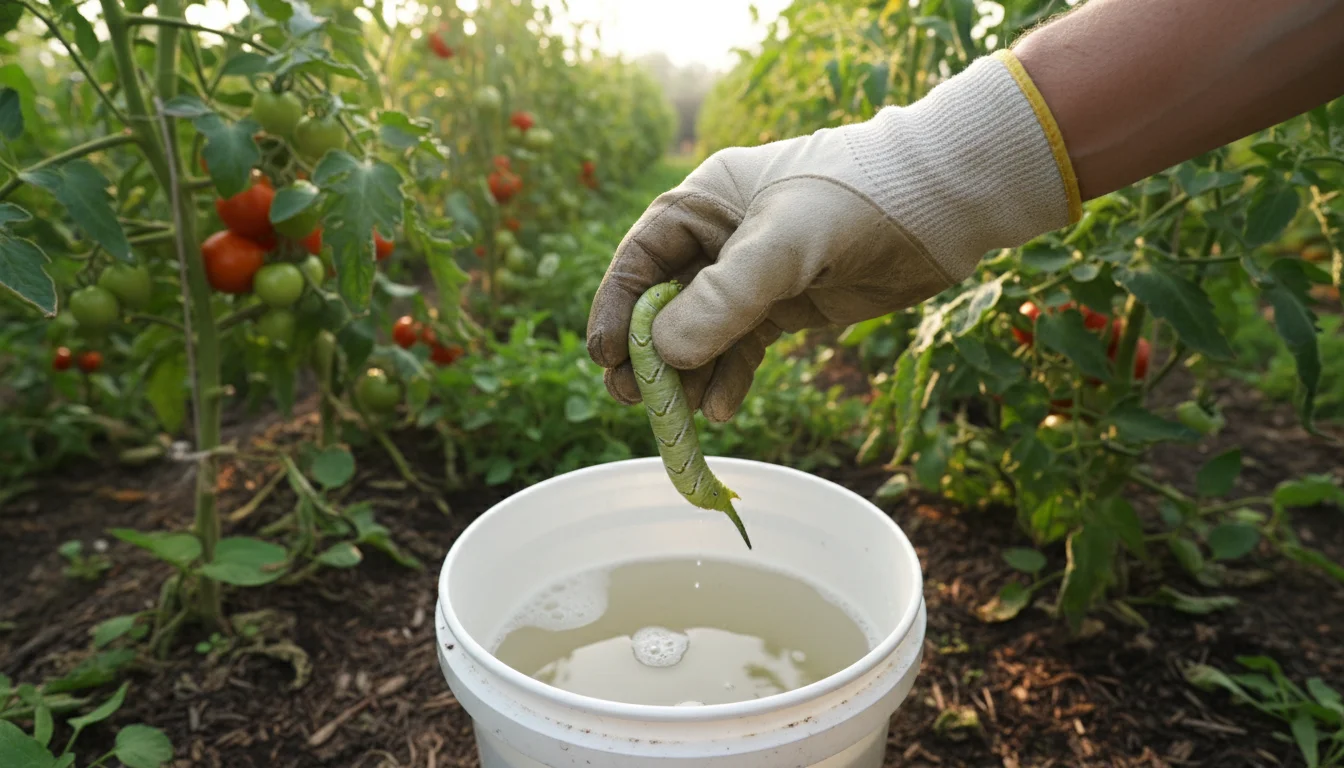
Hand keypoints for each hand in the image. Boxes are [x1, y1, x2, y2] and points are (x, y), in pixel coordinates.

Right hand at [586, 51, 1079, 421]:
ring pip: (701, 334)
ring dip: (688, 376)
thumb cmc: (854, 201)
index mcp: (701, 204)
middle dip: (649, 355)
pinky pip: (741, 349)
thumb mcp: (783, 246)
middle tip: (637, 401)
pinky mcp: (785, 306)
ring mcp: (752, 276)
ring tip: (680, 420)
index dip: (616, 311)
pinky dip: (728, 379)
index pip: (639, 262)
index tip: (607, 360)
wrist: (940, 205)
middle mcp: (718, 240)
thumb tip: (664, 354)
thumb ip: (724, 299)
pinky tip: (722, 409)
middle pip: (662, 305)